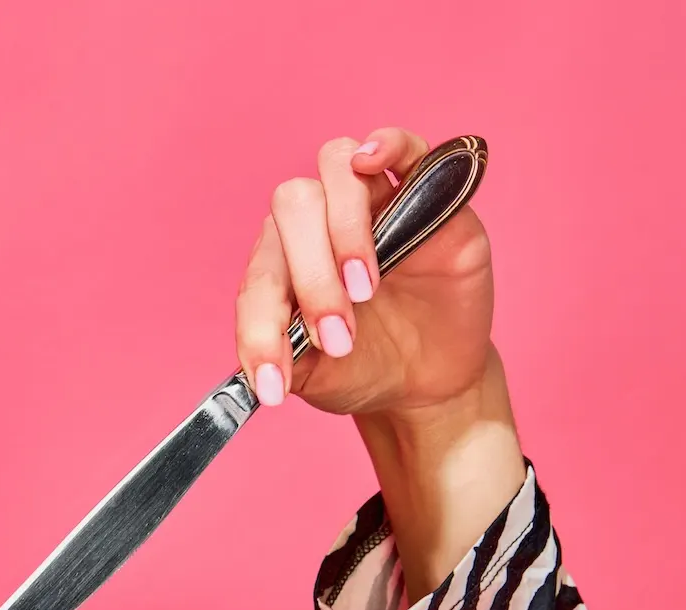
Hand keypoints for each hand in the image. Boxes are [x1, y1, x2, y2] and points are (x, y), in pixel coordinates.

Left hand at [236, 128, 524, 596]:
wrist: (431, 381)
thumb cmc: (366, 375)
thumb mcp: (319, 386)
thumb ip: (286, 369)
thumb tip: (259, 378)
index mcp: (275, 272)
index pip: (253, 281)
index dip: (258, 330)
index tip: (274, 389)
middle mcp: (313, 230)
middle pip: (289, 216)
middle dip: (308, 280)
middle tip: (339, 340)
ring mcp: (370, 205)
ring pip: (332, 180)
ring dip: (345, 235)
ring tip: (365, 293)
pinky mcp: (426, 190)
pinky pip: (399, 144)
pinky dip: (388, 149)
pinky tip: (381, 169)